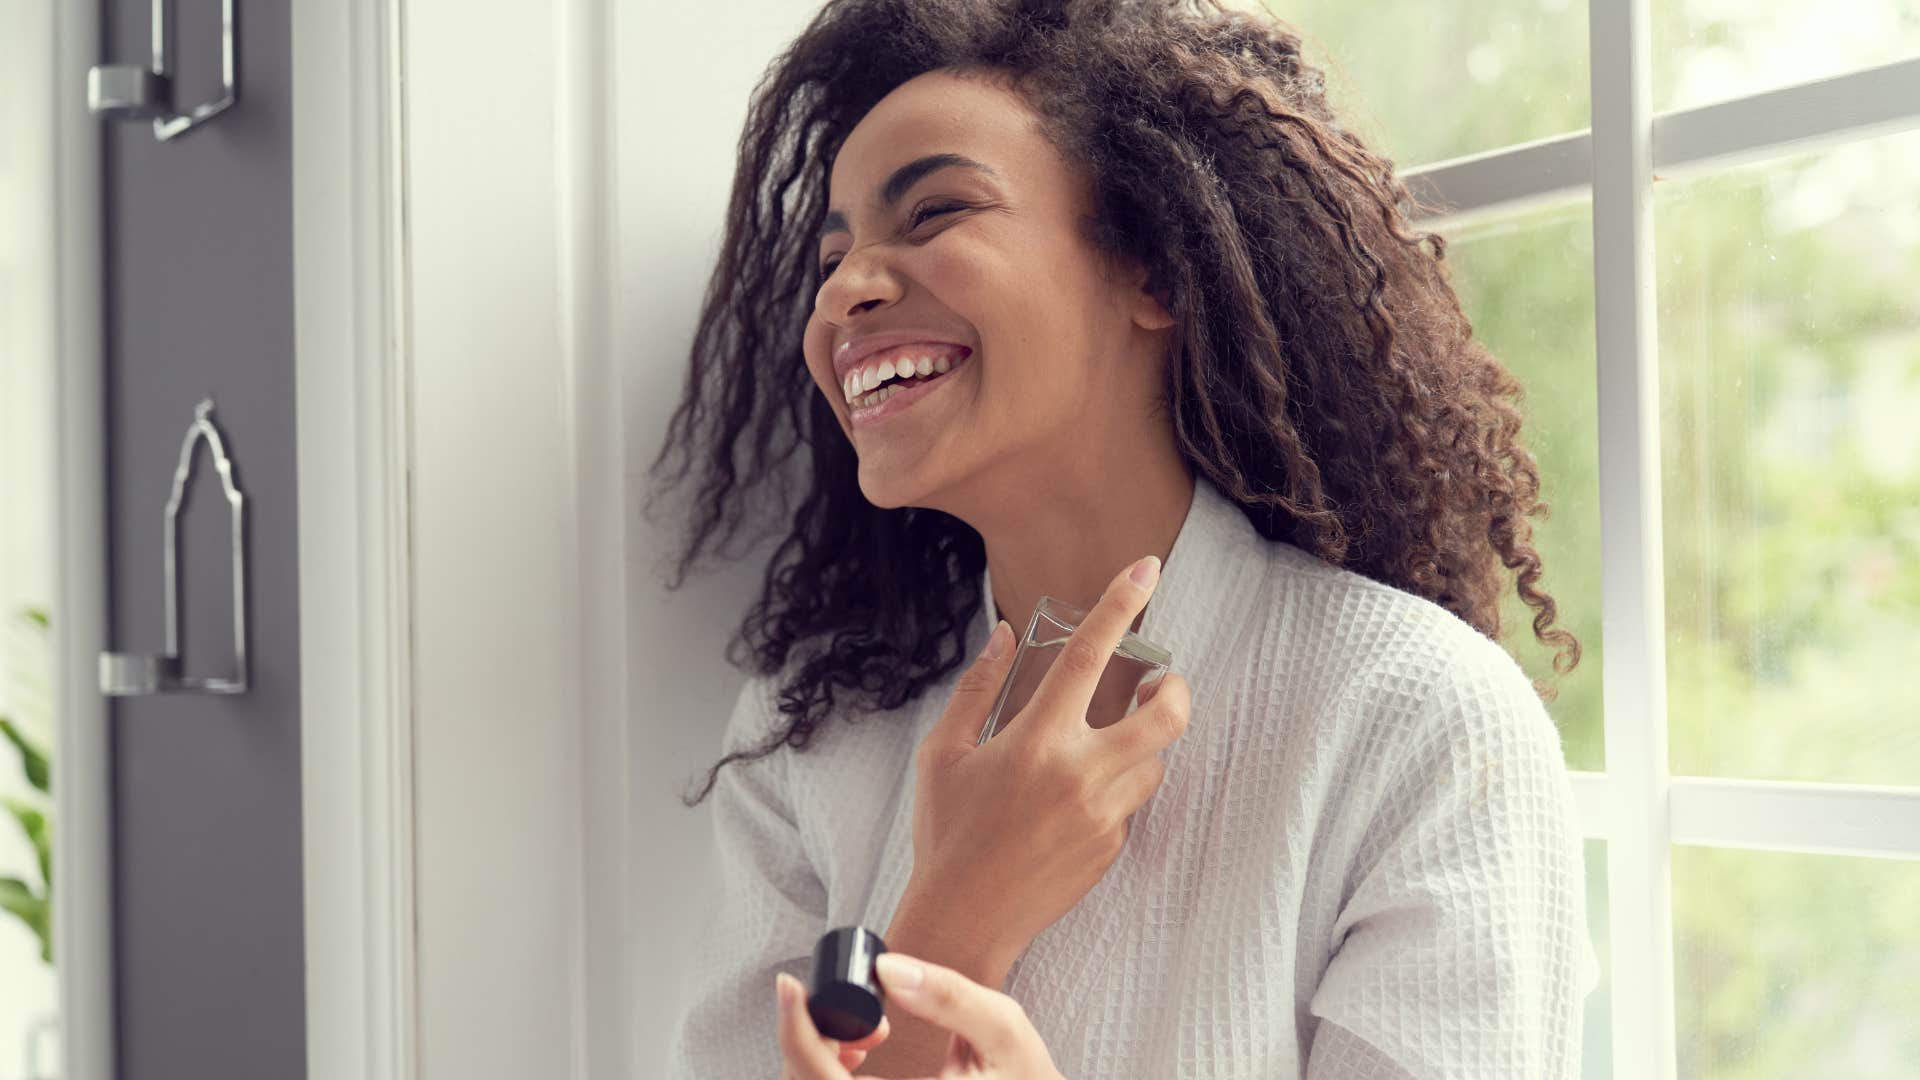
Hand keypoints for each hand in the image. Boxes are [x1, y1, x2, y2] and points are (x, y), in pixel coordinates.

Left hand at [776, 951, 1064, 1078]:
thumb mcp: (1004, 1032)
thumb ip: (948, 997)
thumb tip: (886, 966)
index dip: (795, 1030)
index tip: (789, 985)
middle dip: (809, 1037)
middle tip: (858, 1010)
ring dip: (817, 1057)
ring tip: (870, 1033)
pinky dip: (826, 1074)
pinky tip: (861, 1055)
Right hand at [902, 555, 1190, 968]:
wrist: (965, 920)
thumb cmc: (946, 834)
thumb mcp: (943, 754)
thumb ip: (977, 689)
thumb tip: (1005, 635)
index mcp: (1036, 741)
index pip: (1089, 655)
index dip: (1120, 604)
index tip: (1147, 567)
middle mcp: (1080, 774)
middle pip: (1166, 716)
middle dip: (1175, 687)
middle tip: (1161, 680)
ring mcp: (1103, 815)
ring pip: (1154, 761)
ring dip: (1142, 742)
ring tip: (1107, 742)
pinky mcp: (1112, 849)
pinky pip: (1131, 803)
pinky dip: (1116, 788)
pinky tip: (1075, 799)